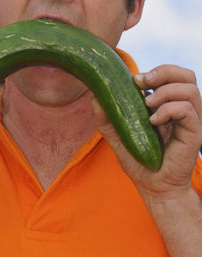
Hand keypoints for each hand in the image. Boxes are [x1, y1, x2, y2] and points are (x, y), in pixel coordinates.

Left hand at [93, 64, 201, 197]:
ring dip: (165, 92)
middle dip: (164, 71)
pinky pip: (188, 111)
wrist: (152, 186)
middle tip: (143, 81)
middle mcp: (180, 110)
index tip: (134, 80)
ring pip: (190, 89)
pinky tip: (153, 121)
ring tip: (147, 105)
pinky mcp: (194, 133)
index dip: (155, 71)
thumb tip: (95, 97)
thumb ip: (106, 119)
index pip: (172, 76)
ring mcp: (189, 121)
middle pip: (186, 76)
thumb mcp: (116, 137)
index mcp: (166, 106)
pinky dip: (169, 109)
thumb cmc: (139, 161)